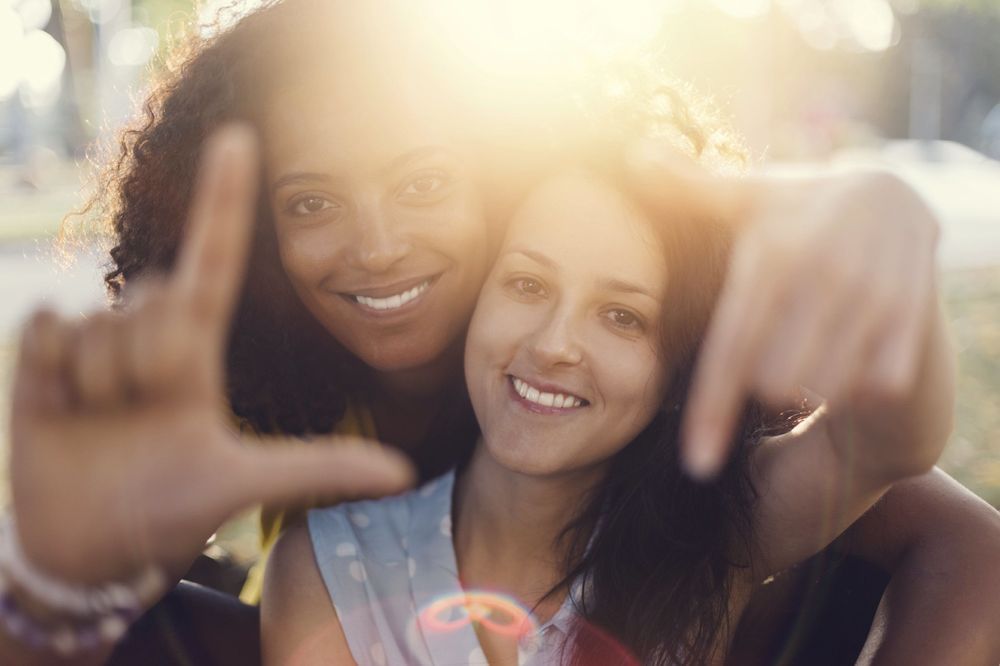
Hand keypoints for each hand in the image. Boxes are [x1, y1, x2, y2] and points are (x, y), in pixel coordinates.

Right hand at [9, 126, 413, 585]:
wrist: (88, 547)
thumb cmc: (173, 511)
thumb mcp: (246, 484)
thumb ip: (321, 469)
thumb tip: (405, 472)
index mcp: (197, 349)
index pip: (215, 260)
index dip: (225, 199)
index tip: (239, 136)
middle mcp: (148, 333)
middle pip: (152, 302)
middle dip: (147, 363)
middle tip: (141, 413)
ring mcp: (93, 343)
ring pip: (98, 321)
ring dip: (100, 382)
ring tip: (103, 418)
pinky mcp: (40, 354)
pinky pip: (49, 325)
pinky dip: (52, 371)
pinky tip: (62, 405)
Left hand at [627, 141, 940, 477]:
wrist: (894, 197)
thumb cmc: (796, 208)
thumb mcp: (746, 196)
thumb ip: (688, 186)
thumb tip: (632, 155)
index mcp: (770, 254)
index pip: (731, 350)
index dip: (711, 411)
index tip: (696, 463)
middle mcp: (820, 274)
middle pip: (774, 379)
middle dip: (762, 388)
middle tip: (769, 363)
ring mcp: (871, 295)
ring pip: (825, 386)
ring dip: (809, 385)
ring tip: (805, 350)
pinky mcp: (911, 316)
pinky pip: (872, 384)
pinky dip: (854, 384)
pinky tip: (846, 351)